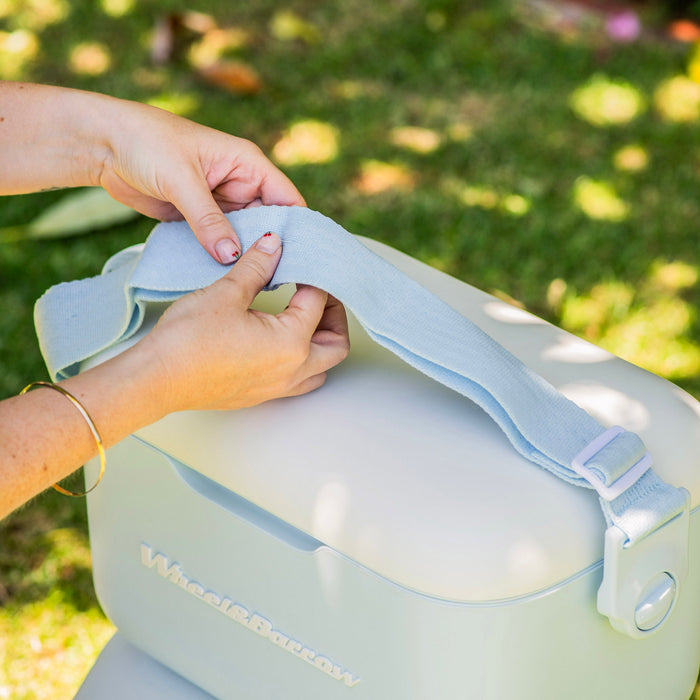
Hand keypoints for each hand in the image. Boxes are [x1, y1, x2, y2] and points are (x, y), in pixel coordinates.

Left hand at [98, 100, 304, 263]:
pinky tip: (226, 277)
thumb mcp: (181, 180)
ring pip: (244, 236)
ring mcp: (220, 203)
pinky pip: (219, 242)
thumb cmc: (145, 143)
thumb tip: (232, 257)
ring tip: (255, 284)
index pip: (287, 199)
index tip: (302, 260)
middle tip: (279, 282)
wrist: (103, 144)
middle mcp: (240, 184)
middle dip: (271, 248)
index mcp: (247, 164)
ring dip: (246, 256)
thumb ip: (208, 220)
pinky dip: (222, 257)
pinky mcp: (200, 218)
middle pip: (269, 223)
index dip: (298, 228)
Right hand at [140, 231, 349, 412]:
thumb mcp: (227, 293)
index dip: (313, 276)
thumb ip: (257, 267)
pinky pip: (299, 380)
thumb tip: (274, 244)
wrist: (156, 380)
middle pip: (336, 345)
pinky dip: (303, 359)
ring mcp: (277, 387)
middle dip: (334, 316)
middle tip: (318, 293)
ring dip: (322, 342)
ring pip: (321, 368)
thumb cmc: (189, 340)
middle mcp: (292, 371)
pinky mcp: (261, 395)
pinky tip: (282, 339)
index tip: (301, 261)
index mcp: (291, 343)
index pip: (318, 302)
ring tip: (305, 316)